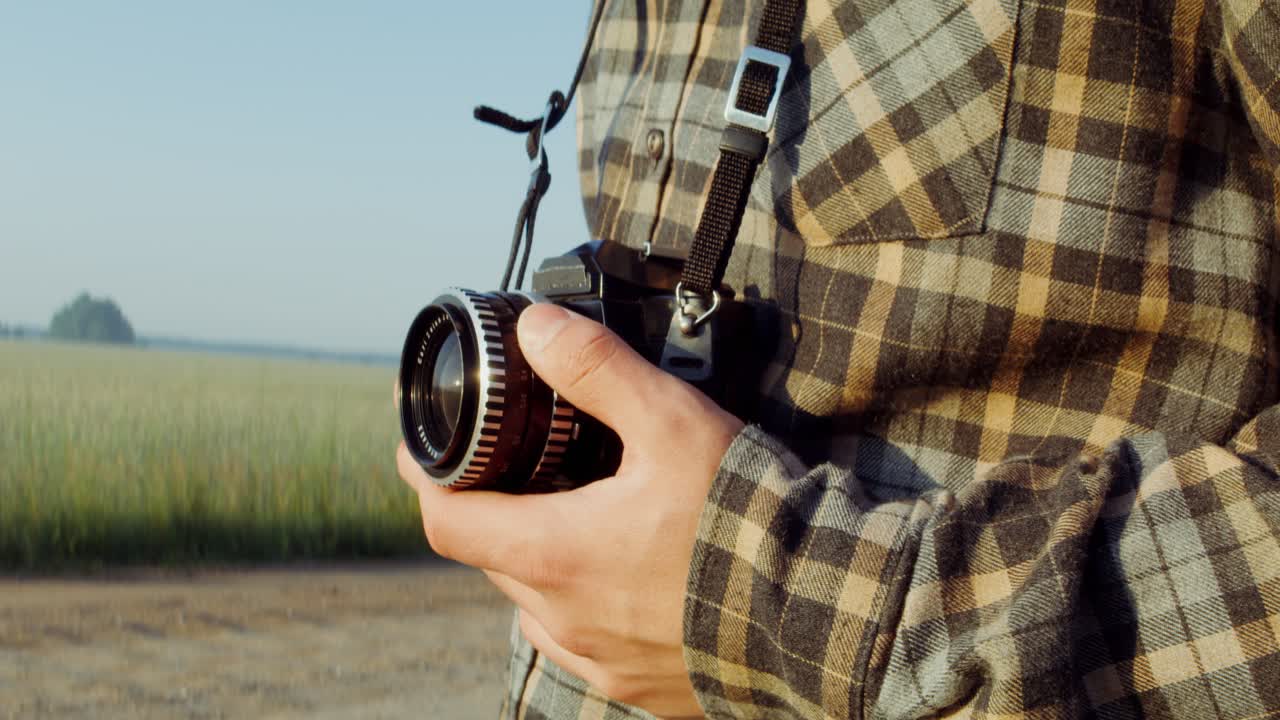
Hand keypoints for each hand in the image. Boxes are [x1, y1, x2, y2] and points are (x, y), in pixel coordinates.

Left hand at [396, 303, 742, 717]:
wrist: (821, 617)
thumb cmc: (745, 522)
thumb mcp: (671, 423)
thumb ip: (598, 370)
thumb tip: (536, 330)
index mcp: (556, 554)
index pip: (445, 521)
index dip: (424, 480)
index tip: (422, 450)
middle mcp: (563, 617)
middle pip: (492, 556)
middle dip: (492, 510)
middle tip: (515, 466)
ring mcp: (599, 658)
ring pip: (536, 601)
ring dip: (540, 557)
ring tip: (578, 513)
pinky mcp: (637, 684)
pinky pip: (582, 638)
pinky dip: (583, 599)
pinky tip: (625, 572)